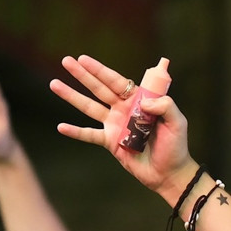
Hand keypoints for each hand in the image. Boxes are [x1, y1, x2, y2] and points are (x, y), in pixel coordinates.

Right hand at [52, 55, 196, 196]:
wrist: (169, 172)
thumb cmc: (175, 146)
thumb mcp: (177, 122)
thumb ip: (165, 106)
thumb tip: (145, 103)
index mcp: (138, 100)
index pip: (116, 81)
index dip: (100, 70)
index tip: (84, 58)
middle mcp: (123, 109)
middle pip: (99, 89)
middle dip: (82, 75)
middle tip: (66, 61)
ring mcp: (114, 125)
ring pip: (89, 107)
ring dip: (72, 96)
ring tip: (54, 84)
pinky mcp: (110, 142)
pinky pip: (90, 135)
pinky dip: (75, 131)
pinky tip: (61, 126)